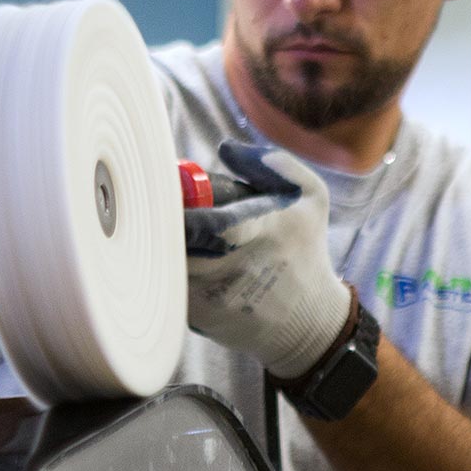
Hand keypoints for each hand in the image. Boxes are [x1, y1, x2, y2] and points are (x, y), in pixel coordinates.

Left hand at [183, 142, 352, 378]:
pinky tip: (184, 261)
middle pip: (172, 238)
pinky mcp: (195, 316)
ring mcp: (210, 295)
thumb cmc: (304, 250)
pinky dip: (164, 266)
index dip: (177, 205)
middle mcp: (233, 266)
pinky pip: (165, 281)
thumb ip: (273, 163)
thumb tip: (225, 149)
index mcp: (261, 229)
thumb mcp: (310, 197)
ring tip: (177, 233)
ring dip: (161, 241)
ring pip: (163, 259)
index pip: (202, 220)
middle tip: (162, 205)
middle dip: (162, 219)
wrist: (308, 322)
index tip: (168, 189)